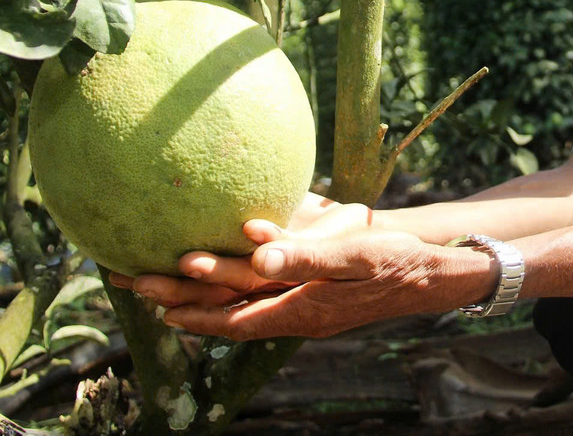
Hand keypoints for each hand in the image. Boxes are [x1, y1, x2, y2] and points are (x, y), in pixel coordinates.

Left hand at [108, 195, 377, 311]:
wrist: (433, 274)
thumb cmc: (396, 261)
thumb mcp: (353, 256)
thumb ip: (306, 257)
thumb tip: (257, 257)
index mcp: (302, 309)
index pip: (237, 317)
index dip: (197, 314)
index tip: (158, 305)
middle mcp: (298, 314)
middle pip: (231, 313)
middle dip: (186, 304)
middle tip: (140, 288)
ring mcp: (307, 308)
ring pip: (244, 306)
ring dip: (204, 299)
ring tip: (166, 287)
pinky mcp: (316, 296)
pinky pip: (263, 299)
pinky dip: (234, 292)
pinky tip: (224, 280)